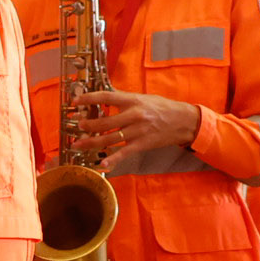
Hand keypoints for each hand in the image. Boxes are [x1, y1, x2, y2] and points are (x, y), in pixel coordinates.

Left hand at [70, 87, 198, 153]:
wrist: (183, 121)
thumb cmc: (163, 108)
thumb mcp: (143, 98)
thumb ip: (124, 98)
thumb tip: (105, 95)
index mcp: (132, 100)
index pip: (106, 96)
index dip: (89, 98)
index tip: (76, 100)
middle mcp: (133, 115)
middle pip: (105, 121)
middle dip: (88, 124)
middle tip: (76, 125)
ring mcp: (137, 131)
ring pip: (110, 138)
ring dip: (92, 142)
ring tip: (78, 144)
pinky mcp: (142, 144)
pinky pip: (124, 153)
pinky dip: (112, 160)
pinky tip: (101, 165)